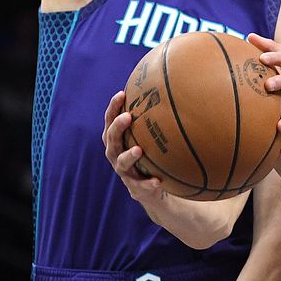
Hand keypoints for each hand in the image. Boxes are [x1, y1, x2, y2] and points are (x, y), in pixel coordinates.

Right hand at [102, 90, 167, 207]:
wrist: (152, 190)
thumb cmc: (150, 156)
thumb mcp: (149, 138)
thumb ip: (153, 120)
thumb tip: (170, 89)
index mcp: (117, 140)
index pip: (110, 121)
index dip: (113, 108)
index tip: (121, 94)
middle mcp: (116, 154)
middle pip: (111, 139)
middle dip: (117, 127)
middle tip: (128, 116)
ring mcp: (124, 172)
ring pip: (121, 163)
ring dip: (129, 156)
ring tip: (139, 150)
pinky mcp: (135, 188)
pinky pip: (140, 186)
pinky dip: (147, 183)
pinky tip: (157, 181)